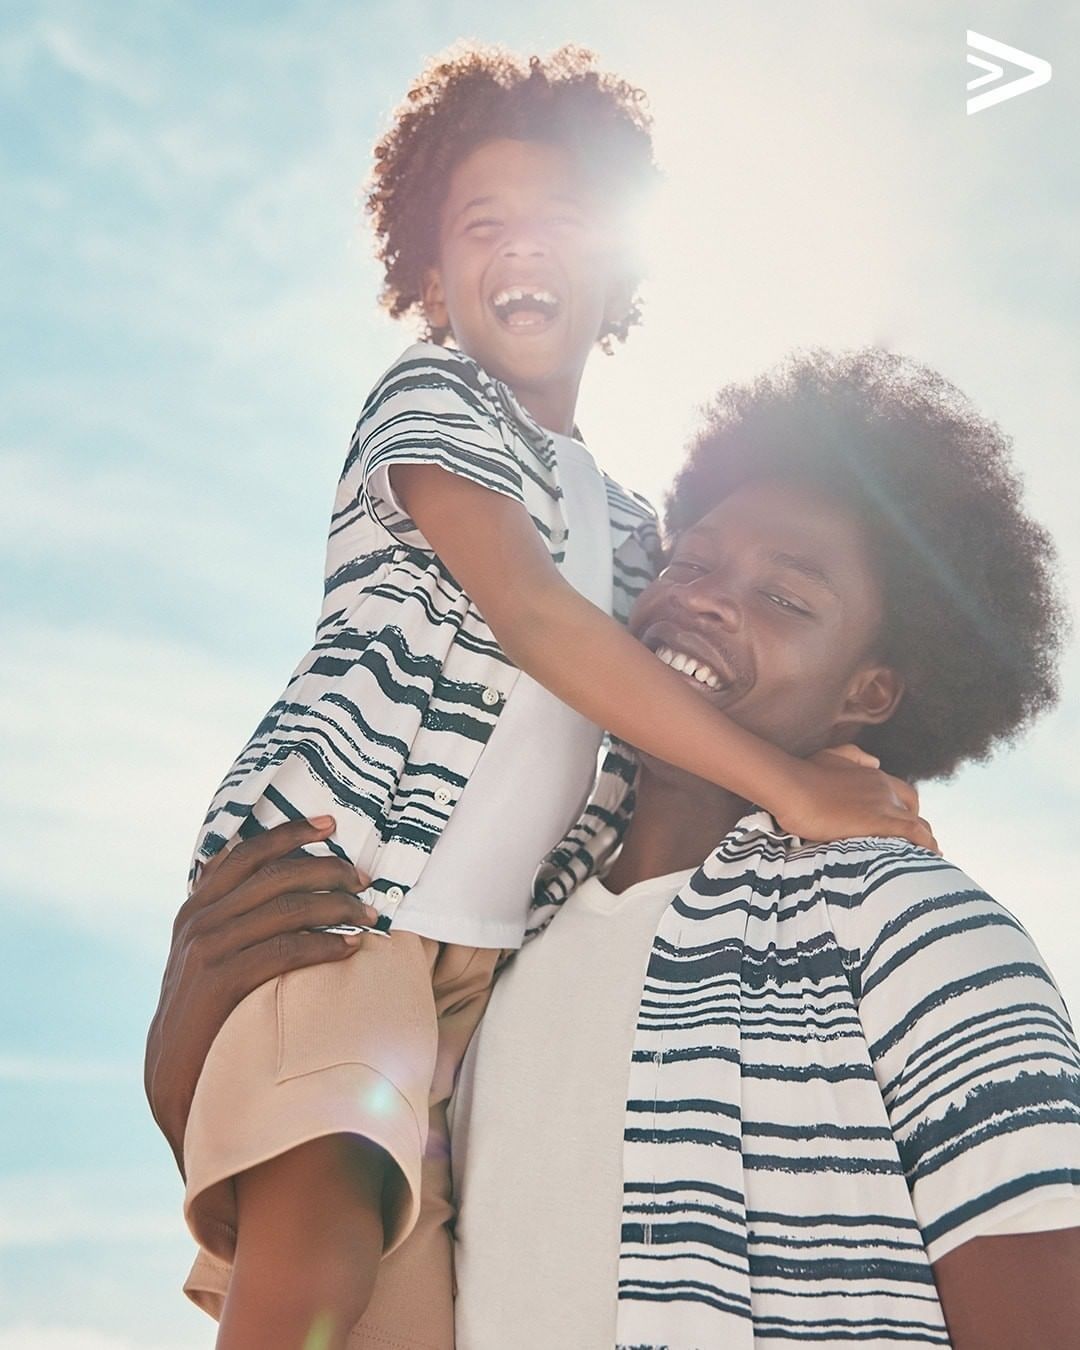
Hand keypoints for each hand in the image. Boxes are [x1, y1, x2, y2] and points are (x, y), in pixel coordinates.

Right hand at [143, 817, 376, 1174]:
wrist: (173, 1076)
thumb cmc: (207, 1012)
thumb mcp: (208, 955)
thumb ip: (233, 919)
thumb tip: (280, 886)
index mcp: (197, 907)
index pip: (247, 853)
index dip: (289, 833)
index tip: (329, 824)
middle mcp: (200, 920)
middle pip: (276, 875)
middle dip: (327, 870)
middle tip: (363, 879)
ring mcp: (207, 950)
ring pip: (287, 909)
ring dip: (337, 908)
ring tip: (369, 916)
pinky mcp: (220, 983)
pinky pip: (284, 951)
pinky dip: (324, 945)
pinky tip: (351, 949)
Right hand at [776, 749, 938, 851]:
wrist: (794, 787)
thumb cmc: (805, 773)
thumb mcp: (831, 756)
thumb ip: (854, 757)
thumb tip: (876, 761)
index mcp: (875, 776)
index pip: (903, 793)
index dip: (907, 810)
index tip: (902, 824)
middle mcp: (885, 789)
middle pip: (913, 810)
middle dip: (918, 828)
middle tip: (912, 846)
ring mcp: (884, 805)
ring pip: (918, 826)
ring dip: (924, 843)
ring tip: (924, 861)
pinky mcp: (880, 822)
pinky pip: (913, 835)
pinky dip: (923, 846)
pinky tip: (923, 861)